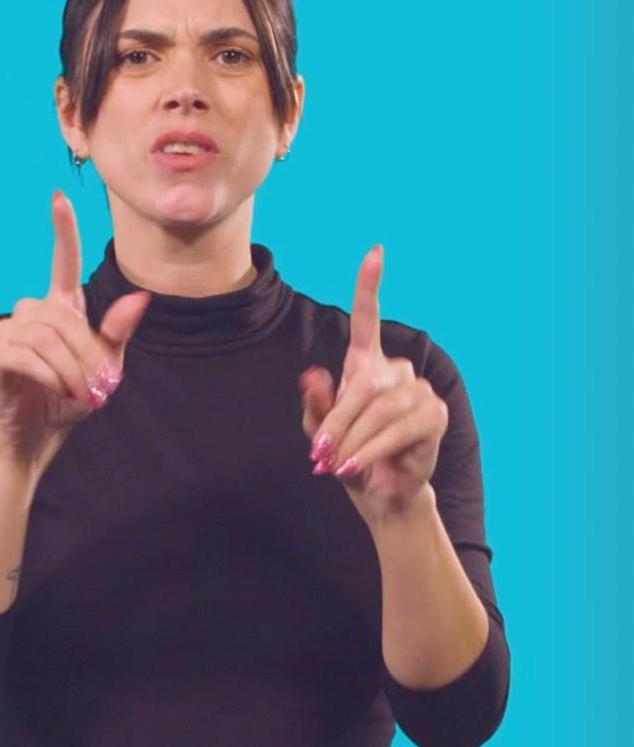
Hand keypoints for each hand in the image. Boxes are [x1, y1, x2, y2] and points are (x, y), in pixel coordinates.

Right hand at [0, 191, 151, 464]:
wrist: (37, 434)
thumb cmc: (70, 397)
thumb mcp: (105, 368)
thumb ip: (117, 334)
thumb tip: (139, 297)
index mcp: (61, 309)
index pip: (63, 263)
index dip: (63, 231)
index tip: (59, 197)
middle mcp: (32, 313)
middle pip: (62, 316)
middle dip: (86, 352)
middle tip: (101, 387)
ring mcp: (9, 331)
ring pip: (45, 336)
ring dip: (69, 368)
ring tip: (81, 393)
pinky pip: (24, 353)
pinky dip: (47, 373)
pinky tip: (57, 389)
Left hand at [301, 246, 443, 518]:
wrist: (378, 493)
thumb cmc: (348, 457)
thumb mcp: (320, 435)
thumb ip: (315, 406)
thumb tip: (311, 374)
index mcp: (367, 367)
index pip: (369, 320)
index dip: (370, 287)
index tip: (376, 252)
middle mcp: (398, 372)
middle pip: (362, 387)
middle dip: (336, 424)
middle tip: (319, 455)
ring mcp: (420, 392)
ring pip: (380, 410)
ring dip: (353, 442)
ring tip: (338, 466)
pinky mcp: (435, 416)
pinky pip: (399, 429)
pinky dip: (372, 450)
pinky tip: (356, 467)